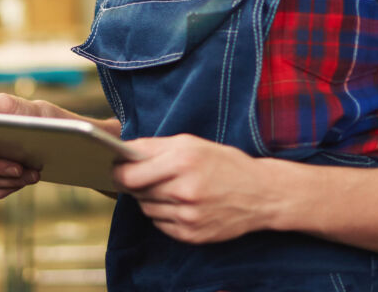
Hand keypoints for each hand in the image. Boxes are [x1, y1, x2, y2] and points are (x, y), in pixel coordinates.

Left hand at [113, 134, 271, 243]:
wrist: (261, 194)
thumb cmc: (224, 163)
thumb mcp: (192, 143)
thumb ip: (154, 147)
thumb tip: (122, 152)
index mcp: (183, 161)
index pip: (130, 174)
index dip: (119, 171)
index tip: (117, 168)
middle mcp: (184, 190)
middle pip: (137, 192)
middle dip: (137, 183)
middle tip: (147, 176)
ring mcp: (188, 216)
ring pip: (146, 209)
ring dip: (150, 199)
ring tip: (171, 189)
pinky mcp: (191, 234)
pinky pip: (160, 224)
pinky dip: (164, 214)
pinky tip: (181, 204)